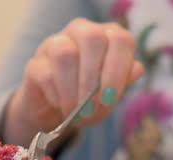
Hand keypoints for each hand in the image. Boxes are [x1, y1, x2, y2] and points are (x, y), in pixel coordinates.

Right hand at [4, 18, 142, 146]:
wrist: (56, 114)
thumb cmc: (89, 101)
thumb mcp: (110, 97)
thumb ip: (123, 82)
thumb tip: (137, 69)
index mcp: (107, 37)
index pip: (120, 39)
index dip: (118, 68)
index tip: (110, 97)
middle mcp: (81, 33)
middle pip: (91, 37)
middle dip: (94, 76)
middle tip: (92, 105)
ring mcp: (54, 45)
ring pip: (64, 53)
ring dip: (73, 88)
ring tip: (75, 111)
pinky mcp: (35, 63)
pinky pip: (45, 74)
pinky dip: (56, 96)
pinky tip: (61, 107)